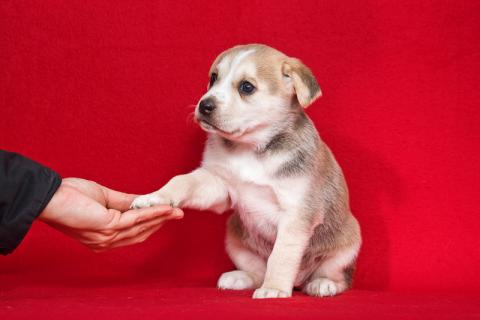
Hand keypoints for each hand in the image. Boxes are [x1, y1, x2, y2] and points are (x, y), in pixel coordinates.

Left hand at [39, 178, 182, 251]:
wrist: (51, 197)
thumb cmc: (70, 196)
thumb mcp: (104, 198)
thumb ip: (124, 202)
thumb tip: (142, 201)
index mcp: (104, 238)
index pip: (132, 234)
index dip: (151, 224)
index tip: (167, 215)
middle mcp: (106, 242)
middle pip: (140, 234)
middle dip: (161, 223)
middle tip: (178, 214)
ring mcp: (107, 237)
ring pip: (141, 227)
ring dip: (160, 218)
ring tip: (175, 211)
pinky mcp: (109, 226)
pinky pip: (136, 219)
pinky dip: (152, 212)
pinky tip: (164, 207)